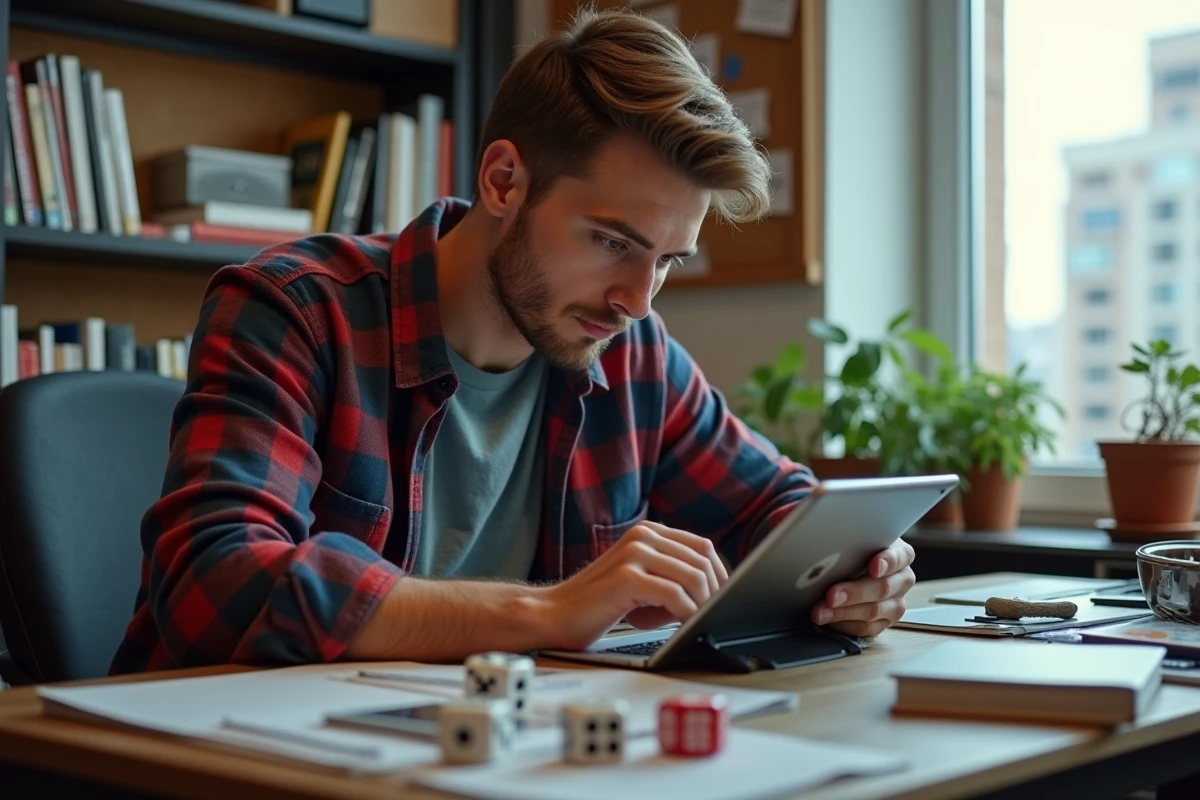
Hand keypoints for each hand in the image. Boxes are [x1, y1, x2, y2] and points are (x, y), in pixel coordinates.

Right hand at [542, 522, 729, 649]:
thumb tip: (715, 591)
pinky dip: (686, 614)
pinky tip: (683, 627)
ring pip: (693, 576)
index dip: (720, 574)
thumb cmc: (598, 604)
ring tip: (697, 623)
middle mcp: (642, 536)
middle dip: (716, 592)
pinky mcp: (627, 578)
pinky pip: (674, 595)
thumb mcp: (639, 579)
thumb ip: (669, 574)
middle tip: (714, 616)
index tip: (724, 599)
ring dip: (703, 604)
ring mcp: (634, 554)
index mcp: (647, 532)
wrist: (553, 614)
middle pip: (702, 560)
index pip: (702, 546)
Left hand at [811, 538, 915, 636]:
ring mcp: (896, 603)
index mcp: (901, 555)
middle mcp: (903, 580)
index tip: (873, 566)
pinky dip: (844, 624)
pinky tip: (828, 620)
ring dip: (843, 612)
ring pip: (873, 611)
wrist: (856, 567)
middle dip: (854, 592)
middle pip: (883, 588)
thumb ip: (852, 544)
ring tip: (820, 611)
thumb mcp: (858, 541)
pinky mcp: (885, 622)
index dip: (887, 562)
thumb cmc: (856, 550)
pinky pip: (866, 628)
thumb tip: (827, 547)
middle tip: (831, 595)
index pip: (899, 557)